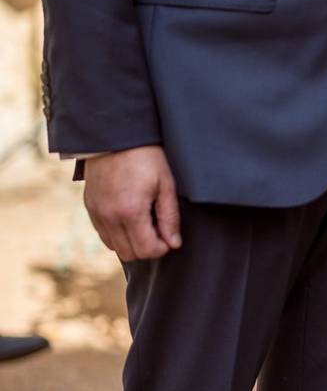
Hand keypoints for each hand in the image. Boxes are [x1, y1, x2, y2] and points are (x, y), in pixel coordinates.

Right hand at [83, 146, 181, 261]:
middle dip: (148, 247)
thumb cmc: (146, 158)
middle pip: (130, 254)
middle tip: (158, 228)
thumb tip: (174, 244)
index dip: (162, 247)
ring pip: (115, 248)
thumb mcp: (166, 184)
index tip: (169, 235)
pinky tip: (130, 218)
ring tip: (145, 222)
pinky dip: (118, 234)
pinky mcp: (89, 208)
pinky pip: (103, 235)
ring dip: (132, 242)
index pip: (146, 250)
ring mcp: (96, 213)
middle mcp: (109, 217)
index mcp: (130, 212)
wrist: (115, 136)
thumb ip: (170, 217)